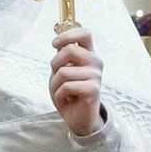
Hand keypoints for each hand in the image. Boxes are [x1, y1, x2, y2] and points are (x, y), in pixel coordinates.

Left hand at [51, 28, 103, 144]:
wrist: (78, 118)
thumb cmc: (69, 92)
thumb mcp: (62, 70)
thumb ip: (63, 56)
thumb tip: (59, 42)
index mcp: (89, 54)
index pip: (84, 33)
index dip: (67, 35)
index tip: (55, 44)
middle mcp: (95, 62)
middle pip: (69, 50)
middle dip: (55, 64)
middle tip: (57, 77)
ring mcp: (96, 75)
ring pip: (63, 72)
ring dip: (55, 85)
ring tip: (62, 92)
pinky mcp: (93, 90)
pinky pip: (66, 87)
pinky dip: (59, 96)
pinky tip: (67, 100)